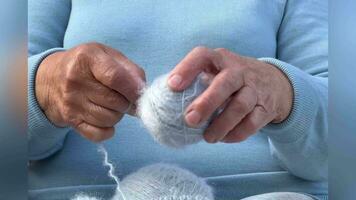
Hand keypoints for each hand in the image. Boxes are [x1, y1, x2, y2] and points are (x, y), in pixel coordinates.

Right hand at [35, 42, 144, 141]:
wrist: (50, 79)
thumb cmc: (87, 66)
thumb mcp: (107, 55)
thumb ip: (130, 69)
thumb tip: (142, 90)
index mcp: (87, 59)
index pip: (115, 78)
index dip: (133, 89)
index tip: (140, 93)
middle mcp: (75, 81)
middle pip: (115, 102)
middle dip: (126, 102)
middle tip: (122, 96)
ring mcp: (71, 103)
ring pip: (110, 119)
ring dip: (117, 114)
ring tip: (111, 104)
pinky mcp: (70, 120)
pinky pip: (98, 134)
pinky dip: (107, 130)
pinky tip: (105, 119)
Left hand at [168, 47, 292, 142]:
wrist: (274, 82)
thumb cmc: (232, 79)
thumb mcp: (216, 70)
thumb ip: (196, 81)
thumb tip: (167, 102)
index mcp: (220, 59)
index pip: (203, 56)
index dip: (186, 68)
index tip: (172, 85)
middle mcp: (239, 71)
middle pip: (225, 83)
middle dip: (207, 103)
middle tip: (189, 120)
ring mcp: (255, 89)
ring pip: (241, 105)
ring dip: (222, 124)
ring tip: (208, 138)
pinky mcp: (265, 107)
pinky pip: (253, 122)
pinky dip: (237, 133)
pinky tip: (224, 138)